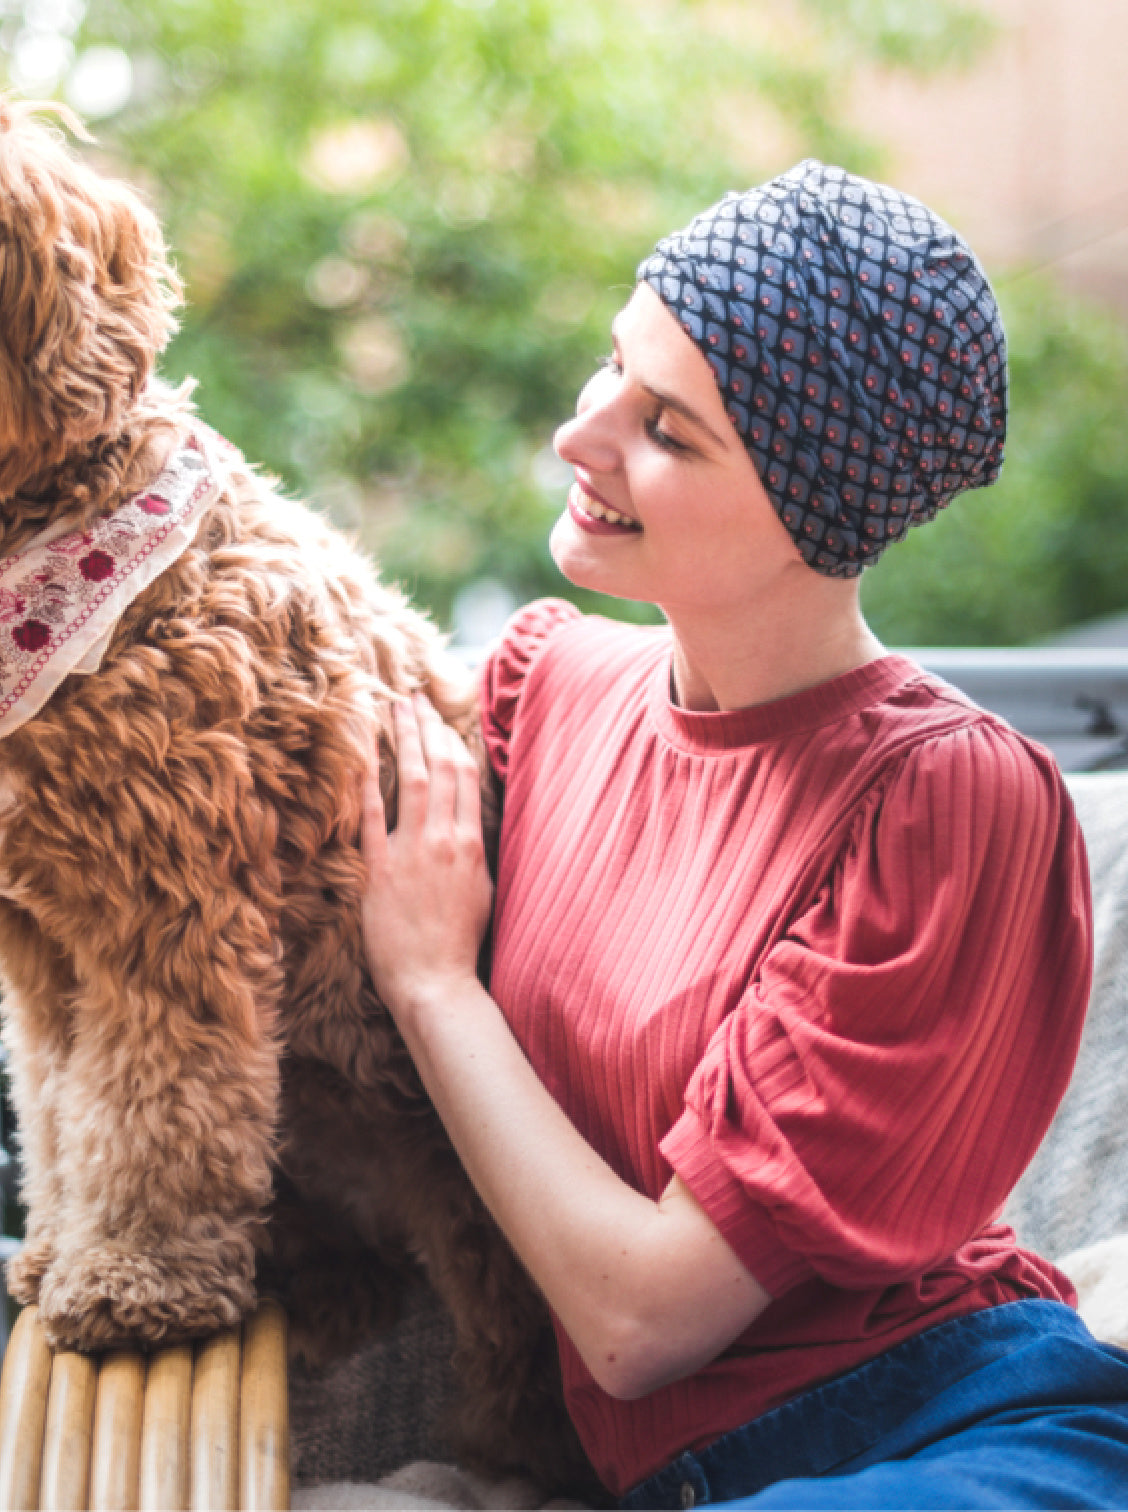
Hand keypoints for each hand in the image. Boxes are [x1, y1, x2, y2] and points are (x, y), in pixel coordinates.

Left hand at [360, 693, 493, 1017]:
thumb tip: (469, 824)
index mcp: (473, 843)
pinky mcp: (381, 869)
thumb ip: (475, 852)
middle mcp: (446, 839)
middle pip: (440, 767)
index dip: (453, 741)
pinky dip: (369, 780)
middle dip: (427, 727)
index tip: (441, 720)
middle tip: (414, 698)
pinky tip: (363, 753)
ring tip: (394, 709)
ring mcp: (413, 852)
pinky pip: (374, 815)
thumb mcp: (481, 890)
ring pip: (412, 780)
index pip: (466, 777)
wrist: (437, 981)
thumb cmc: (460, 944)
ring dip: (404, 739)